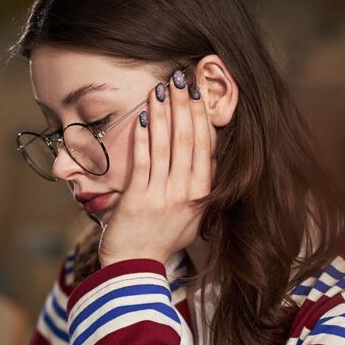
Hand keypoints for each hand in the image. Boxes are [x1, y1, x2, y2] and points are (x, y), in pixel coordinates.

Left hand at [97, 69, 212, 267]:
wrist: (134, 268)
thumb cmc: (161, 240)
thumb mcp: (192, 216)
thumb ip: (201, 188)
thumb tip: (209, 158)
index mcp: (202, 195)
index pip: (206, 147)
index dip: (202, 116)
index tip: (199, 90)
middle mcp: (187, 194)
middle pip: (189, 140)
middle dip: (184, 105)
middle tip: (181, 76)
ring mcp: (163, 196)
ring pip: (167, 146)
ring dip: (165, 113)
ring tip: (162, 87)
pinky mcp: (139, 199)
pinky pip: (144, 161)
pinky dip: (145, 137)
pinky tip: (144, 116)